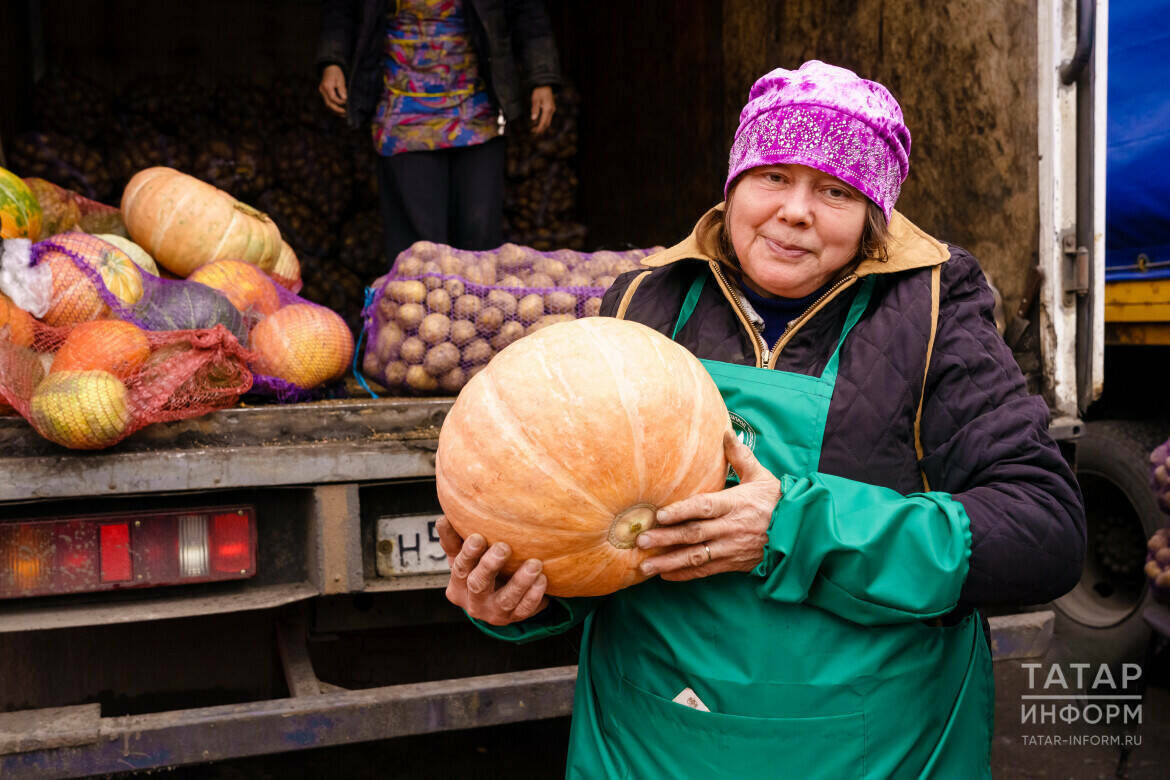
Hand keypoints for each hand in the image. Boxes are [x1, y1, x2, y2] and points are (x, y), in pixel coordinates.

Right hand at [318, 64, 347, 115]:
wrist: (329, 68)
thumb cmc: (336, 73)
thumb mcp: (340, 79)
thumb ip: (342, 89)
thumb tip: (344, 98)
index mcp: (326, 86)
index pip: (333, 98)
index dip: (340, 102)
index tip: (346, 102)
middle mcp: (322, 90)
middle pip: (328, 104)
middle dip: (337, 110)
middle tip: (345, 113)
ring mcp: (322, 93)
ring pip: (327, 105)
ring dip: (335, 111)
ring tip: (343, 114)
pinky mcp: (323, 95)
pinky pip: (328, 103)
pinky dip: (333, 108)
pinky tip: (339, 112)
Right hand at [436, 516, 549, 624]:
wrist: (498, 597)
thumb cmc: (477, 568)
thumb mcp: (462, 556)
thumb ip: (453, 539)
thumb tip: (443, 519)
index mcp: (456, 586)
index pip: (459, 569)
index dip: (468, 554)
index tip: (478, 537)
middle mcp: (473, 603)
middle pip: (478, 585)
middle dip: (490, 566)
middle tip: (503, 547)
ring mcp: (494, 613)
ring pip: (505, 600)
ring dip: (520, 582)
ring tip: (534, 564)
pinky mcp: (514, 618)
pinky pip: (525, 609)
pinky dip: (534, 595)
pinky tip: (542, 579)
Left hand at [530, 86, 555, 133]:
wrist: (545, 84)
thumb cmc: (539, 91)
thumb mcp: (535, 99)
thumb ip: (535, 109)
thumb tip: (533, 118)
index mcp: (547, 109)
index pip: (543, 122)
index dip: (539, 128)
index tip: (534, 132)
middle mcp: (551, 110)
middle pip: (547, 123)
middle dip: (540, 129)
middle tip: (533, 132)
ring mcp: (552, 109)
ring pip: (548, 121)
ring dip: (542, 126)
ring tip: (535, 128)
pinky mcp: (551, 108)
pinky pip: (548, 118)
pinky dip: (544, 122)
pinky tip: (539, 122)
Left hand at [635, 430, 781, 580]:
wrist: (801, 533)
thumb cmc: (778, 501)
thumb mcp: (761, 476)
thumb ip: (739, 456)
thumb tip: (726, 431)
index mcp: (736, 504)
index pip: (705, 507)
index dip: (682, 511)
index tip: (660, 515)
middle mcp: (731, 528)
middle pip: (694, 534)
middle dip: (666, 539)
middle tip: (641, 540)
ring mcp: (731, 548)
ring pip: (696, 557)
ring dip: (669, 562)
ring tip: (645, 566)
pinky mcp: (733, 564)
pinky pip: (705, 571)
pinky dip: (684, 575)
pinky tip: (665, 576)